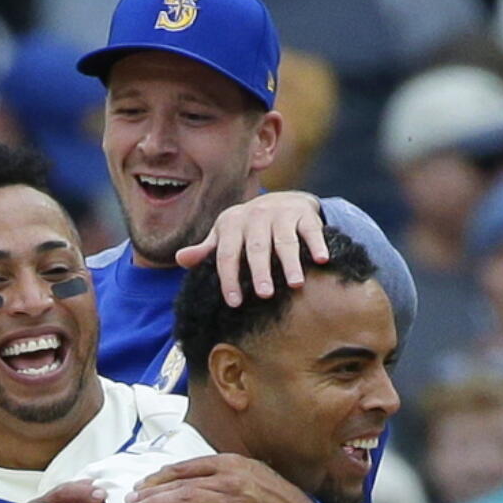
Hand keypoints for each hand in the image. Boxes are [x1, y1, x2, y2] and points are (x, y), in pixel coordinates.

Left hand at [125, 454, 315, 502]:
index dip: (160, 475)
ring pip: (182, 500)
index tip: (143, 483)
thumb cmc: (276, 498)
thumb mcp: (251, 472)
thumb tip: (190, 475)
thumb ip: (223, 470)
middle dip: (150, 491)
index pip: (185, 467)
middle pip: (179, 483)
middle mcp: (228, 479)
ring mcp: (229, 502)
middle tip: (130, 498)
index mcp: (231, 463)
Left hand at [175, 191, 328, 305]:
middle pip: (256, 248)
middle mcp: (255, 216)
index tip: (234, 302)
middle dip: (260, 271)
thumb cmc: (247, 229)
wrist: (282, 200)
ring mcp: (281, 214)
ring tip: (296, 284)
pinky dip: (317, 244)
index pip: (226, 254)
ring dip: (291, 262)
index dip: (229, 278)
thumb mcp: (224, 235)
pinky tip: (323, 260)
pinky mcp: (304, 213)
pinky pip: (311, 230)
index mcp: (231, 224)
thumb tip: (180, 259)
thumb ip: (206, 250)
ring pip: (285, 240)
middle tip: (264, 295)